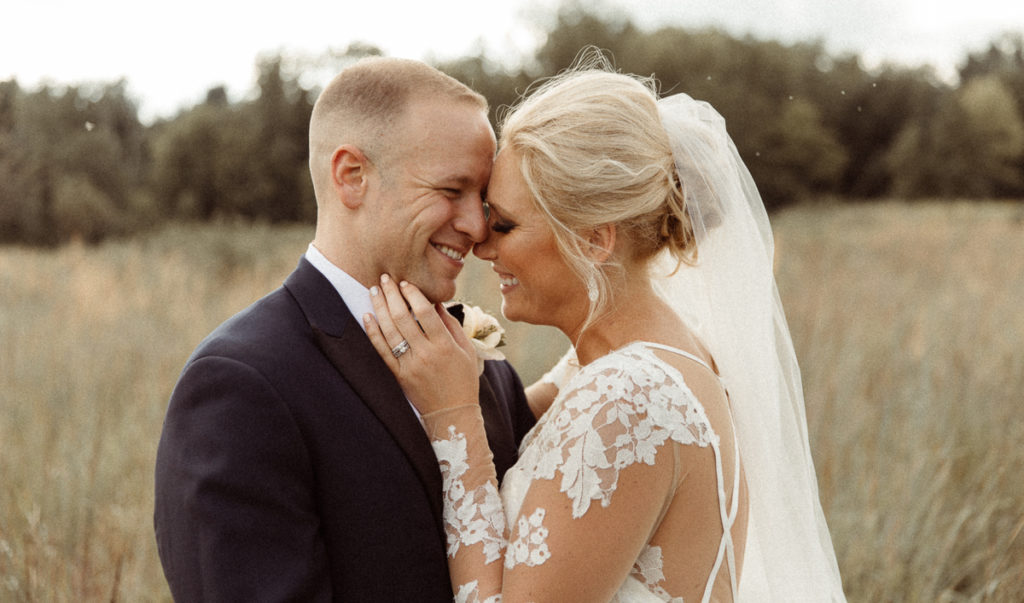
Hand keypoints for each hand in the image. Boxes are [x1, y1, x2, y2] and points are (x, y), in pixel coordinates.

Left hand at [364, 274, 479, 414]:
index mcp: (444, 345)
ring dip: (379, 308)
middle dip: (392, 294)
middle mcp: (425, 354)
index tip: (405, 282)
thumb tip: (435, 303)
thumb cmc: (463, 379)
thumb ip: (451, 325)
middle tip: (384, 279)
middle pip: (403, 317)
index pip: (424, 312)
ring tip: (373, 291)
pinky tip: (367, 317)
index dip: (413, 294)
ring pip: (389, 331)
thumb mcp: (466, 350)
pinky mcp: (398, 376)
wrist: (452, 414)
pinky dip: (372, 332)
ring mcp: (409, 365)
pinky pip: (382, 351)